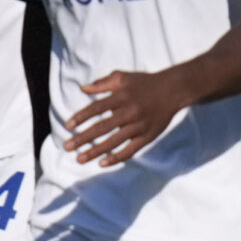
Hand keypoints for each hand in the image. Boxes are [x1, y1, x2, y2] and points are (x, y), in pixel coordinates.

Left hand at [62, 68, 185, 166]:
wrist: (173, 90)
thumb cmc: (144, 83)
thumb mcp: (123, 77)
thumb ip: (102, 83)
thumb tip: (82, 88)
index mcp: (121, 97)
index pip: (97, 108)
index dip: (81, 117)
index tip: (68, 126)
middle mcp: (129, 112)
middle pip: (102, 127)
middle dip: (83, 138)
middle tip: (67, 146)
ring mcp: (139, 126)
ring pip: (114, 142)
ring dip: (95, 152)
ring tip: (79, 158)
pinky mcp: (147, 137)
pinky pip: (130, 150)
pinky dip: (116, 158)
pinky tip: (102, 163)